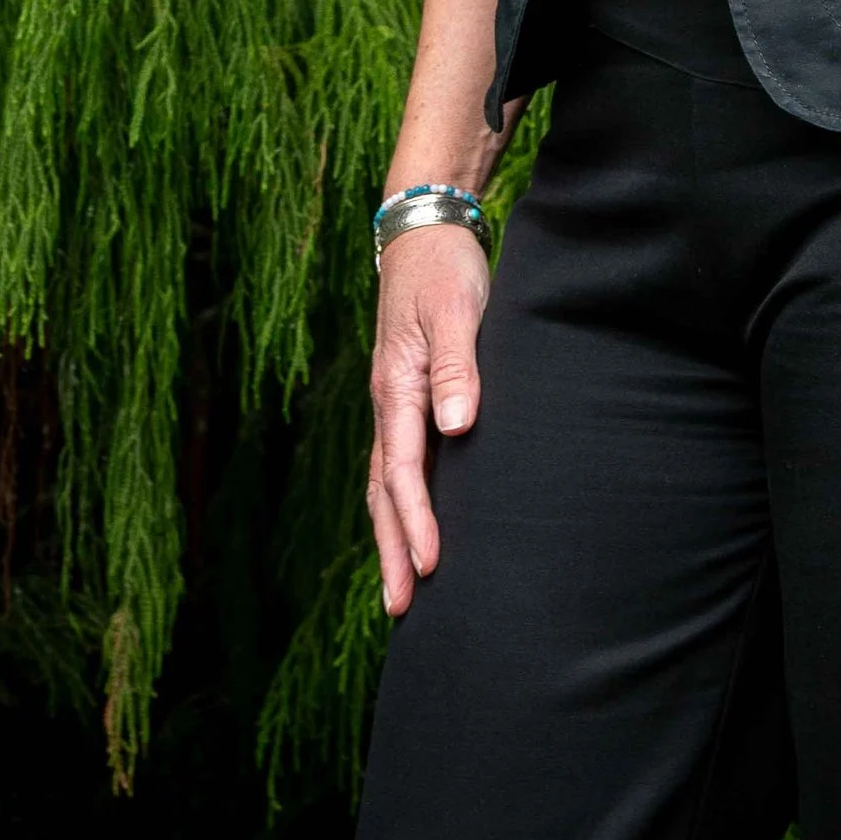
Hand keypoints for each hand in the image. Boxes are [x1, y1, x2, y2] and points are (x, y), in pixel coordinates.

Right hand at [366, 223, 489, 617]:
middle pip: (383, 490)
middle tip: (400, 609)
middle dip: (391, 549)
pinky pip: (400, 462)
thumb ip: (456, 366)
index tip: (432, 565)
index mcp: (395, 386)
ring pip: (386, 483)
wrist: (425, 230)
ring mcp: (395, 401)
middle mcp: (388, 402)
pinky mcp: (409, 395)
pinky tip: (416, 526)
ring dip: (392, 535)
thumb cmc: (444, 268)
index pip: (402, 468)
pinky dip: (402, 503)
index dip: (416, 519)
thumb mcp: (455, 310)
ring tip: (402, 589)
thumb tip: (457, 427)